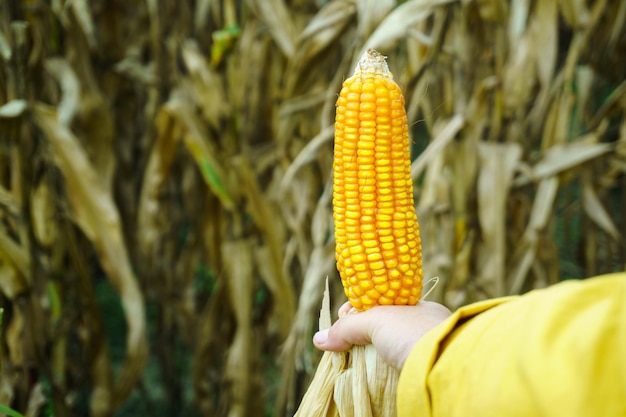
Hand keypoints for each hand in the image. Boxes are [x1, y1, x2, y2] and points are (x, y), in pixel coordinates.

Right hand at [313, 301, 450, 369]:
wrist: (449, 367)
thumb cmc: (415, 334)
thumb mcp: (377, 320)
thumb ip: (348, 327)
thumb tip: (319, 338)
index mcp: (418, 307)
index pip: (382, 302)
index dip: (358, 308)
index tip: (342, 315)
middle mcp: (423, 328)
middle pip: (382, 328)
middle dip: (360, 334)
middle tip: (342, 342)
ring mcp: (424, 352)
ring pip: (387, 350)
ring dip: (368, 355)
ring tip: (351, 361)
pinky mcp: (421, 373)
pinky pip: (394, 370)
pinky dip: (379, 372)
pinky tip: (369, 374)